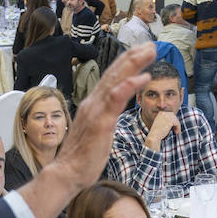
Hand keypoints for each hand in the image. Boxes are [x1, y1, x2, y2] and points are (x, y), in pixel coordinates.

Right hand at [19, 43, 157, 217]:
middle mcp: (93, 103)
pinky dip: (129, 85)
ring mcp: (96, 111)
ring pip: (116, 80)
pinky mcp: (101, 122)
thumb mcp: (96, 131)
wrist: (67, 173)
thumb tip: (112, 111)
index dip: (126, 63)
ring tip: (149, 51)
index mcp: (93, 105)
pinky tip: (143, 76)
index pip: (111, 78)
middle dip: (133, 57)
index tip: (140, 52)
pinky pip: (116, 99)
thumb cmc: (81, 157)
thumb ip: (104, 117)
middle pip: (115, 73)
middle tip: (150, 44)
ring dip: (134, 64)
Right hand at [144, 111, 179, 151]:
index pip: (170, 114)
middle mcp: (164, 113)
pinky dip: (178, 128)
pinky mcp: (170, 121)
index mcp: (161, 112)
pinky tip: (177, 132)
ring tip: (177, 132)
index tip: (174, 125)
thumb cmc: (157, 131)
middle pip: (174, 116)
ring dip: (178, 126)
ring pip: (176, 120)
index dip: (173, 120)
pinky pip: (177, 123)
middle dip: (176, 122)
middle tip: (176, 129)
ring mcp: (167, 116)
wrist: (154, 135)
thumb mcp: (160, 122)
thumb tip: (174, 120)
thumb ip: (166, 119)